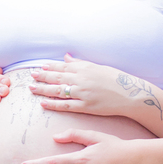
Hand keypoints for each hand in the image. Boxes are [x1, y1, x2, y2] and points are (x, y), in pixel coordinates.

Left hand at [29, 54, 160, 119]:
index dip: (50, 67)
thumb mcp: (98, 67)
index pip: (63, 66)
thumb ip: (80, 63)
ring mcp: (83, 93)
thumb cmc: (116, 80)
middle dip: (43, 76)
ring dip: (43, 90)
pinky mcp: (86, 107)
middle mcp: (82, 79)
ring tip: (32, 88)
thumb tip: (66, 57)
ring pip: (58, 91)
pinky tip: (43, 104)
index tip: (39, 67)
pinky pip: (66, 106)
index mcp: (85, 68)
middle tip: (31, 76)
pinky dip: (53, 105)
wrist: (131, 94)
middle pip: (57, 77)